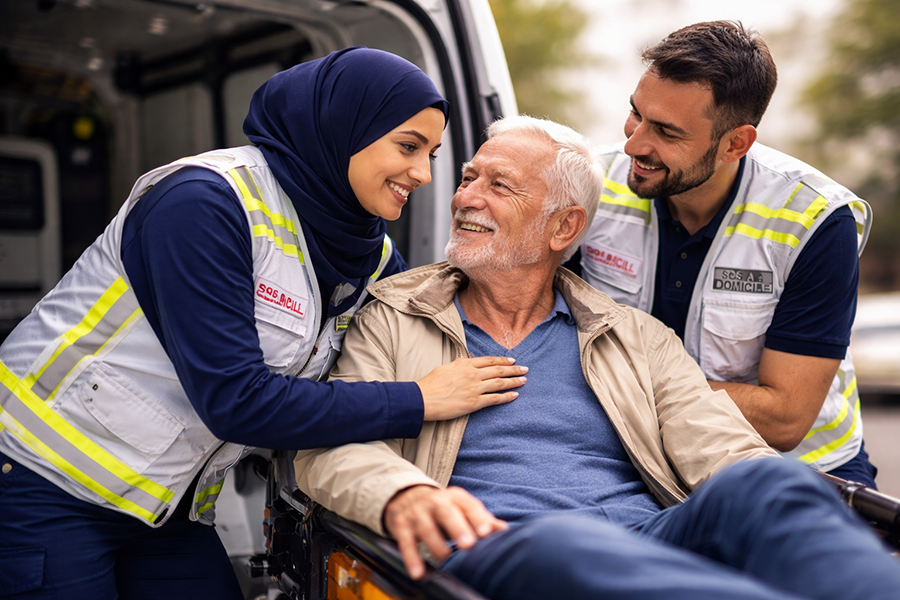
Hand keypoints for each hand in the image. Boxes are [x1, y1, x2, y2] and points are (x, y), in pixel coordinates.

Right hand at [384, 485, 506, 578]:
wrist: (406, 496)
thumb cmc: (443, 509)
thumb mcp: (461, 508)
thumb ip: (482, 519)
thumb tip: (504, 530)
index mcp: (455, 497)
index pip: (469, 505)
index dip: (478, 518)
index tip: (486, 533)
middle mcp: (436, 502)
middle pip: (447, 513)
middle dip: (457, 528)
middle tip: (468, 545)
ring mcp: (417, 513)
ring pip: (427, 529)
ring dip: (436, 546)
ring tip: (445, 561)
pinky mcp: (401, 525)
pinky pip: (406, 542)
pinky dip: (411, 558)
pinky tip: (418, 573)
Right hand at [417, 356, 526, 420]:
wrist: (423, 399)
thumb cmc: (430, 384)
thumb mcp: (445, 368)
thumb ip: (459, 364)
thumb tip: (467, 361)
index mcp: (465, 364)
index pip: (489, 360)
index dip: (502, 360)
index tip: (512, 360)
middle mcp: (472, 374)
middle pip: (498, 370)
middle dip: (513, 369)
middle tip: (525, 369)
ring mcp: (474, 388)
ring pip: (500, 383)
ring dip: (514, 381)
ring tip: (524, 380)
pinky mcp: (474, 402)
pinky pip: (495, 399)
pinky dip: (507, 396)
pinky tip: (515, 395)